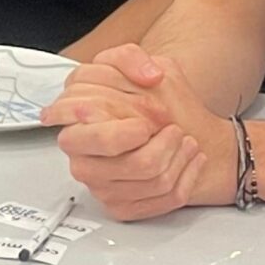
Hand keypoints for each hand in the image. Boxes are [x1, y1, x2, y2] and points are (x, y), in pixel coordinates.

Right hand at [43, 46, 235, 220]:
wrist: (189, 136)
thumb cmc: (164, 106)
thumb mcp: (148, 65)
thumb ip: (132, 57)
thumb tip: (148, 76)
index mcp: (75, 120)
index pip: (87, 124)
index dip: (124, 126)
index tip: (146, 122)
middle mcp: (82, 155)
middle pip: (119, 153)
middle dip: (157, 142)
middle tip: (171, 130)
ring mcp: (99, 184)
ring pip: (147, 174)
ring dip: (178, 154)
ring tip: (185, 141)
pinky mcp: (120, 206)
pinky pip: (160, 198)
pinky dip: (187, 175)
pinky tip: (189, 161)